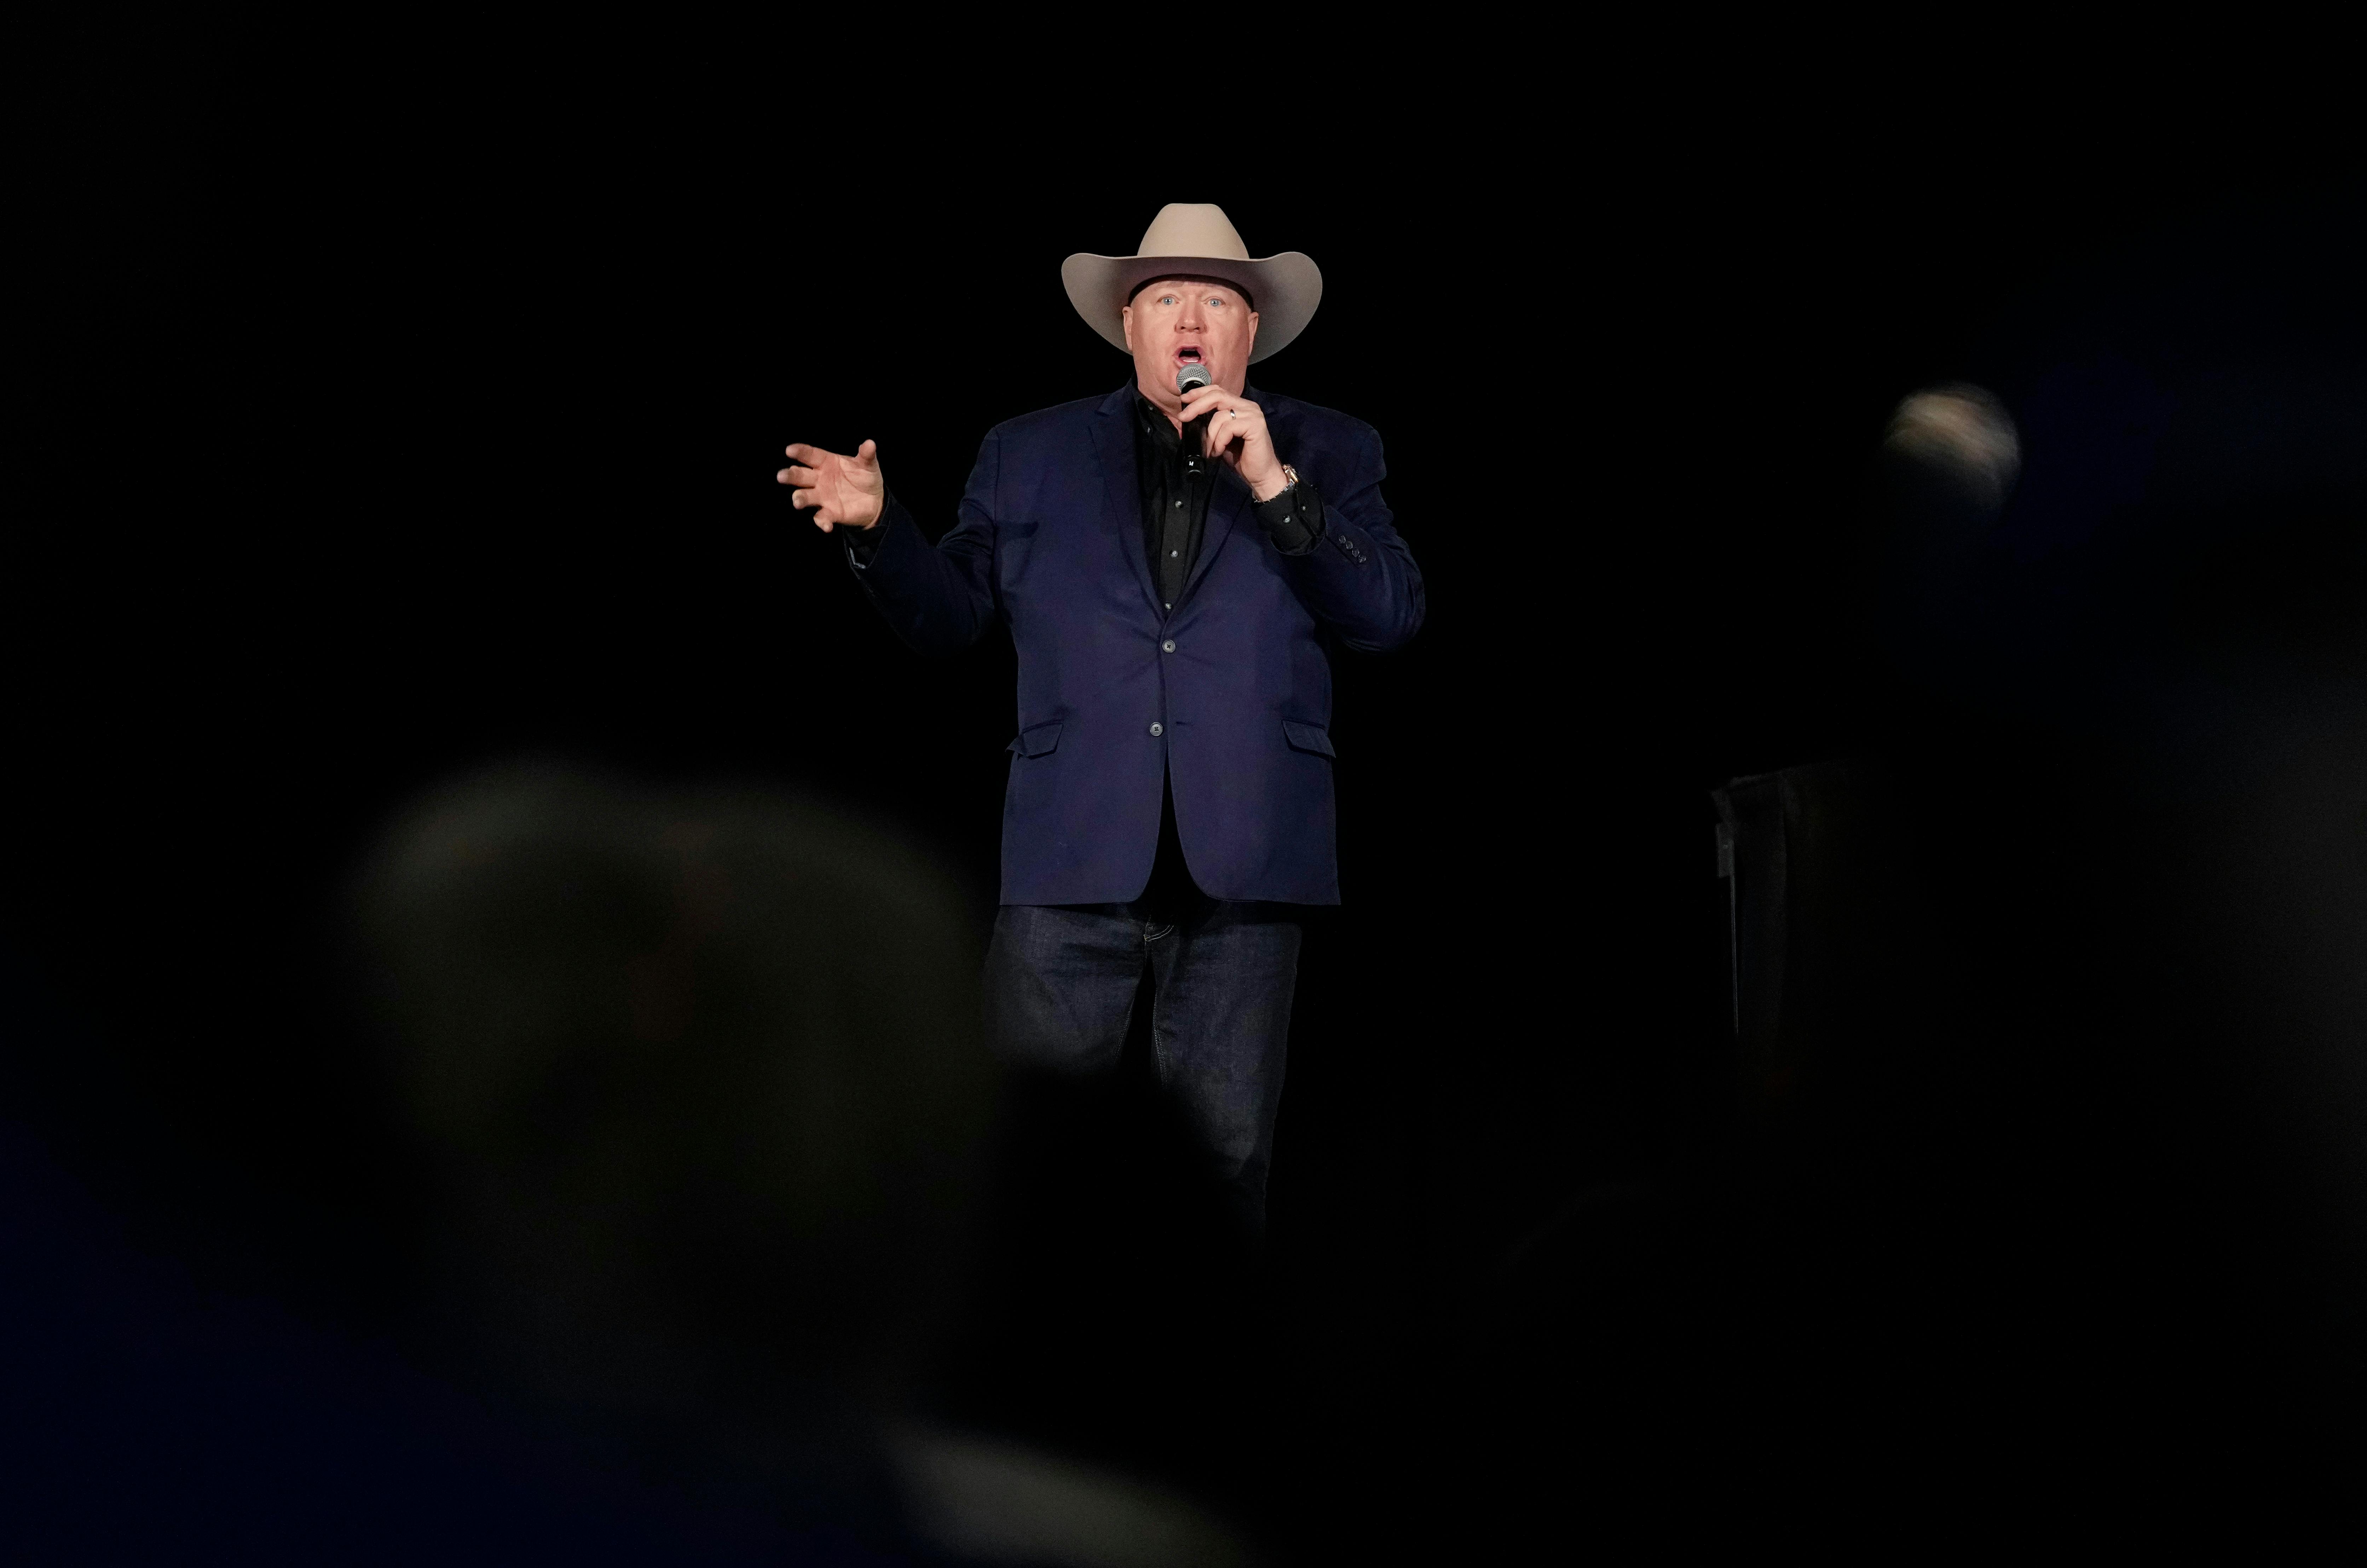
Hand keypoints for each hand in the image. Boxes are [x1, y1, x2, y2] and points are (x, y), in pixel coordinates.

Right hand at [777, 439, 884, 531]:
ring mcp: (822, 496)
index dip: (800, 452)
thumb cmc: (865, 478)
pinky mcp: (829, 513)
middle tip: (781, 476)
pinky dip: (822, 522)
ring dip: (799, 499)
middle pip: (800, 475)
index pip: (810, 455)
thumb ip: (867, 455)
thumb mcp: (868, 465)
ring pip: (804, 496)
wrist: (875, 501)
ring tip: (797, 502)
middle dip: (790, 475)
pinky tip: (827, 526)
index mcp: (826, 462)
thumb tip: (870, 443)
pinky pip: (821, 518)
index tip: (789, 450)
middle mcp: (819, 479)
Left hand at [1178, 385, 1285, 500]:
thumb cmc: (1241, 458)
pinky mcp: (1255, 425)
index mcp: (1240, 406)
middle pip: (1217, 395)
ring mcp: (1253, 414)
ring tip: (1210, 449)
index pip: (1218, 391)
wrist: (1260, 475)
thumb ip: (1210, 425)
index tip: (1184, 399)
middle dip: (1197, 406)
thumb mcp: (1220, 438)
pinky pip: (1228, 427)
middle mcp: (1248, 406)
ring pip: (1220, 415)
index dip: (1199, 393)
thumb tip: (1187, 419)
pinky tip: (1220, 451)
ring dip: (1210, 434)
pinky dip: (1220, 441)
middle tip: (1183, 417)